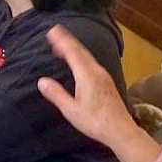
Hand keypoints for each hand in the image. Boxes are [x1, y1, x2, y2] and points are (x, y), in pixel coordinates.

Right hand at [38, 25, 135, 146]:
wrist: (120, 130)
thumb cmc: (95, 121)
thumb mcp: (71, 110)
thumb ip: (56, 94)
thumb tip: (41, 81)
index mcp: (87, 76)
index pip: (73, 53)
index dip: (62, 41)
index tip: (52, 31)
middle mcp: (97, 72)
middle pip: (81, 52)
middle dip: (67, 41)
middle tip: (55, 32)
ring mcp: (103, 76)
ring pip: (87, 57)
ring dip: (74, 48)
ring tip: (62, 44)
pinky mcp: (105, 82)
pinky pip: (90, 63)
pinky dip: (80, 57)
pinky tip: (76, 61)